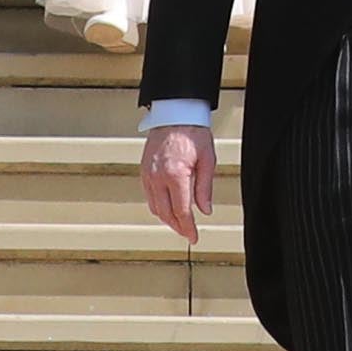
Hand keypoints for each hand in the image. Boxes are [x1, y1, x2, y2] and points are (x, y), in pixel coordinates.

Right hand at [142, 122, 213, 242]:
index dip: (188, 228)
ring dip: (167, 219)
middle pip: (166, 213)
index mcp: (175, 174)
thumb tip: (205, 210)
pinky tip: (168, 209)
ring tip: (180, 224)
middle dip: (178, 227)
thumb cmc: (193, 132)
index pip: (181, 211)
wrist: (174, 114)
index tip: (194, 237)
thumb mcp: (207, 159)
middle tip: (188, 233)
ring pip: (155, 207)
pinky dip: (158, 207)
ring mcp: (148, 174)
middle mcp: (158, 177)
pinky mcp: (144, 171)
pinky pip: (149, 196)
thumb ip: (205, 188)